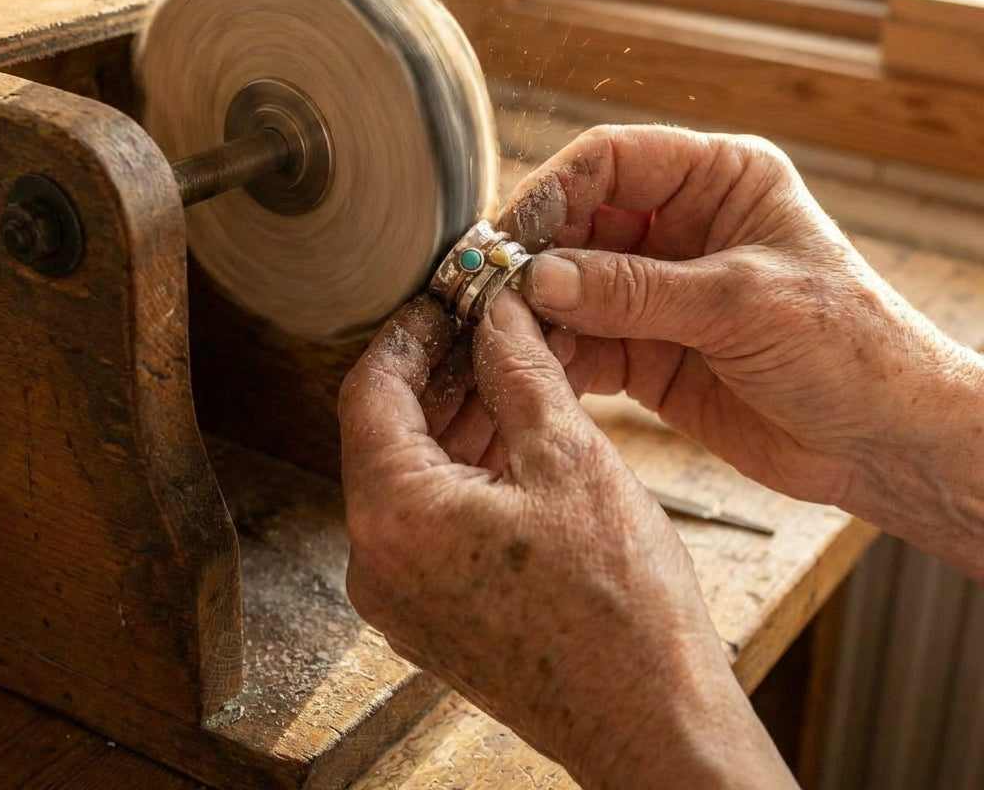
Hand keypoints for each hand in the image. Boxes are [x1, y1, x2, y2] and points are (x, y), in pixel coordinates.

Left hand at [340, 293, 794, 788]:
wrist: (653, 724)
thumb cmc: (621, 611)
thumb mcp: (571, 460)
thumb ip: (520, 371)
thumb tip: (500, 313)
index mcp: (395, 518)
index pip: (370, 392)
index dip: (408, 334)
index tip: (442, 299)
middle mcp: (378, 561)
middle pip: (387, 432)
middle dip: (440, 370)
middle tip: (485, 323)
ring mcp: (404, 593)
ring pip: (413, 473)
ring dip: (457, 416)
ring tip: (509, 368)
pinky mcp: (435, 611)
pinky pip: (432, 517)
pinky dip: (465, 467)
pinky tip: (511, 430)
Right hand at [501, 124, 983, 575]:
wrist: (887, 442)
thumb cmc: (851, 348)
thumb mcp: (743, 304)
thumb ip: (636, 291)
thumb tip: (539, 279)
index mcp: (719, 181)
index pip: (613, 161)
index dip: (554, 190)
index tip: (511, 237)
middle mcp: (682, 228)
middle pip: (580, 224)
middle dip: (535, 258)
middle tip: (492, 294)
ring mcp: (661, 292)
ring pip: (573, 287)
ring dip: (536, 312)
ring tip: (503, 337)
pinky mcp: (650, 350)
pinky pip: (584, 342)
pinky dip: (555, 354)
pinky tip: (531, 368)